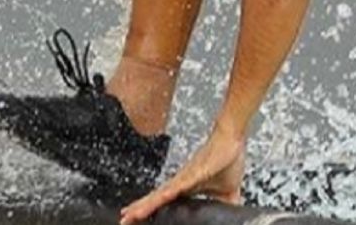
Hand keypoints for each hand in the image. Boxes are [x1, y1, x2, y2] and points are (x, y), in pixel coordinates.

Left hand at [119, 125, 245, 224]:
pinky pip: (178, 184)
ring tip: (132, 214)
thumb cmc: (226, 160)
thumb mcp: (228, 193)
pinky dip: (168, 192)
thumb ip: (226, 206)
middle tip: (123, 220)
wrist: (232, 139)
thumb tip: (232, 216)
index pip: (163, 202)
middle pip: (155, 199)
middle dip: (139, 210)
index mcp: (186, 188)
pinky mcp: (194, 172)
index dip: (148, 210)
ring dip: (147, 204)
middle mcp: (180, 182)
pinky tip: (159, 199)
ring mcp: (185, 177)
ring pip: (161, 194)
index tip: (133, 219)